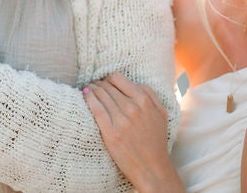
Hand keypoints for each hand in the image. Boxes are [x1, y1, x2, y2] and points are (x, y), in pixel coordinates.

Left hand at [83, 74, 182, 192]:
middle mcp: (132, 108)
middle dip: (99, 84)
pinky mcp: (110, 132)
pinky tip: (85, 94)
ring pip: (100, 95)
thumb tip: (132, 82)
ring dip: (91, 89)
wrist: (152, 168)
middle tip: (94, 85)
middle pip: (107, 87)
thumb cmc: (156, 140)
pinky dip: (88, 98)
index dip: (109, 79)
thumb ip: (150, 94)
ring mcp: (120, 120)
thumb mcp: (161, 113)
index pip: (118, 79)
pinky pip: (96, 108)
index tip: (106, 82)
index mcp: (144, 101)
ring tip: (87, 88)